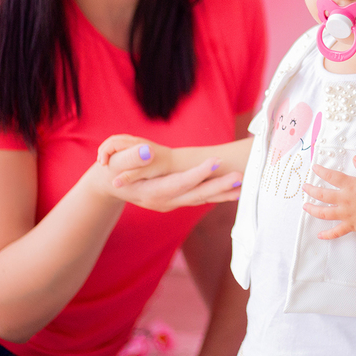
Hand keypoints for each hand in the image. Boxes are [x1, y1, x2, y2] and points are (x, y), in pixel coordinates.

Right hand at [94, 135, 239, 212]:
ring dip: (222, 193)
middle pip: (194, 195)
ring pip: (200, 199)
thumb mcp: (114, 160)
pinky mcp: (177, 199)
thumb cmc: (111, 168)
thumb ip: (130, 156)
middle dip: (218, 187)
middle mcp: (163, 202)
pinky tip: (235, 190)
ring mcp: (171, 203)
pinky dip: (217, 195)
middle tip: (240, 177)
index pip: (177, 183)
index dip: (196, 174)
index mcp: (149, 191)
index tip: (214, 162)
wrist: (110, 183)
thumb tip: (147, 152)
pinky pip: (200, 198)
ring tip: (245, 186)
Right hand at [97, 134, 173, 184]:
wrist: (175, 163)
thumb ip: (131, 175)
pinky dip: (115, 153)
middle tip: (101, 164)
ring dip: (109, 151)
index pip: (113, 143)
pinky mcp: (139, 148)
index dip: (105, 153)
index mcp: (135, 145)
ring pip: (117, 143)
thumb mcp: (145, 173)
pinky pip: (122, 147)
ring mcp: (137, 143)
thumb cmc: (161, 168)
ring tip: (105, 164)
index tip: (103, 165)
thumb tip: (115, 183)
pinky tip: (115, 164)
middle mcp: (135, 141)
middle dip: (104, 151)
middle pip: (113, 140)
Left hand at [302, 156, 355, 239]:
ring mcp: (347, 214)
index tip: (314, 168)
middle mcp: (345, 200)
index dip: (321, 171)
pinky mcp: (351, 226)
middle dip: (311, 190)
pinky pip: (336, 232)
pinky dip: (327, 234)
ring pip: (324, 213)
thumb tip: (355, 158)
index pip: (331, 176)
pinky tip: (320, 235)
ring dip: (312, 210)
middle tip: (304, 187)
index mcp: (351, 186)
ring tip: (305, 207)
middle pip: (322, 194)